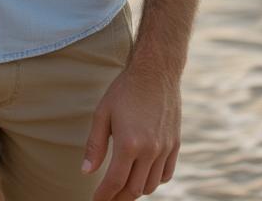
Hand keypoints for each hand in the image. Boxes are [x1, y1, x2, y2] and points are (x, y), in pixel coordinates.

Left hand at [83, 65, 180, 199]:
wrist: (155, 73)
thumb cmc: (124, 90)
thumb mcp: (102, 114)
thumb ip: (95, 146)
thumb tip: (86, 172)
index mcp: (129, 144)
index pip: (115, 181)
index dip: (104, 196)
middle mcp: (150, 151)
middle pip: (135, 189)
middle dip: (119, 198)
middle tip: (107, 199)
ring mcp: (165, 149)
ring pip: (151, 185)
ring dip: (136, 190)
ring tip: (122, 188)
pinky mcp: (175, 145)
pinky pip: (166, 174)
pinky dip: (154, 181)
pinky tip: (143, 176)